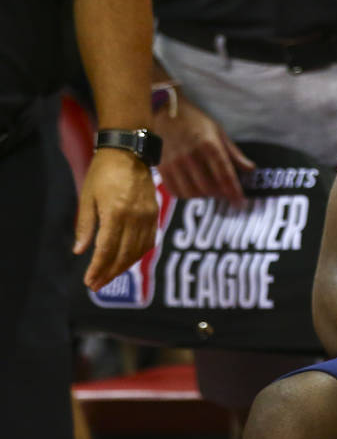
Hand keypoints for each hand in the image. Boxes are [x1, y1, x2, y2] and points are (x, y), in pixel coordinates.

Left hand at [74, 147, 158, 290]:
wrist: (129, 152)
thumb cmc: (103, 173)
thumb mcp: (87, 197)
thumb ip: (85, 225)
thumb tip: (80, 251)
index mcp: (116, 213)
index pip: (107, 249)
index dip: (98, 268)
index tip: (89, 282)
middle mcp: (135, 217)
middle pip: (124, 254)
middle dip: (110, 272)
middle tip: (97, 285)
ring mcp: (148, 216)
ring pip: (139, 250)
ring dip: (125, 266)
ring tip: (110, 276)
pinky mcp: (155, 213)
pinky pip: (149, 240)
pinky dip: (139, 254)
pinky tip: (128, 260)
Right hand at [151, 94, 254, 202]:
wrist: (166, 112)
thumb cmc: (196, 122)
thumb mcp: (219, 132)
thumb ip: (234, 153)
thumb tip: (251, 169)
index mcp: (209, 145)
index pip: (225, 175)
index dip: (234, 192)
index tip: (240, 203)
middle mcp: (191, 156)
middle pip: (209, 188)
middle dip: (220, 194)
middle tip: (225, 193)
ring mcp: (174, 163)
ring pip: (192, 192)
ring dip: (204, 196)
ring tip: (209, 189)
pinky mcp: (161, 168)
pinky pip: (175, 191)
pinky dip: (186, 195)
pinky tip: (192, 188)